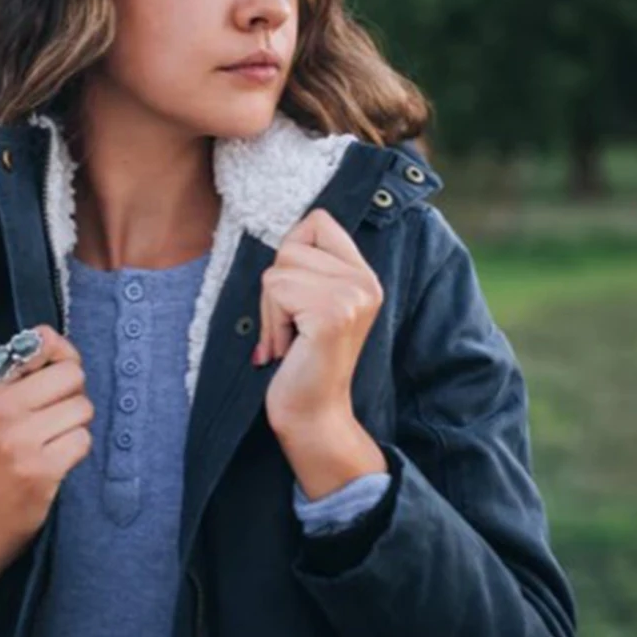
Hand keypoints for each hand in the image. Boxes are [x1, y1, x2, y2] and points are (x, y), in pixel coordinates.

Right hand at [0, 323, 94, 557]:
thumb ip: (23, 371)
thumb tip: (54, 337)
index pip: (42, 342)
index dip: (62, 358)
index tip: (56, 379)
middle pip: (72, 375)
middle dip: (73, 396)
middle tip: (55, 417)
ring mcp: (18, 439)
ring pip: (82, 408)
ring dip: (76, 426)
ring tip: (51, 442)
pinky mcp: (39, 469)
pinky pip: (82, 441)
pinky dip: (75, 451)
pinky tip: (55, 461)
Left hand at [255, 207, 383, 435]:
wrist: (312, 415)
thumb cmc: (301, 362)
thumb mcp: (310, 305)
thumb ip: (308, 269)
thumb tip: (281, 235)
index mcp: (364, 276)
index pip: (318, 221)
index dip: (291, 251)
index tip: (293, 295)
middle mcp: (366, 282)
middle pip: (292, 244)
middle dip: (275, 287)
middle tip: (291, 327)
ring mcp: (352, 296)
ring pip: (279, 269)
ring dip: (271, 310)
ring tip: (289, 340)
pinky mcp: (332, 314)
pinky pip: (276, 290)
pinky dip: (270, 323)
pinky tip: (287, 349)